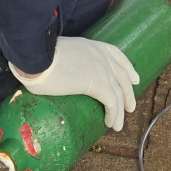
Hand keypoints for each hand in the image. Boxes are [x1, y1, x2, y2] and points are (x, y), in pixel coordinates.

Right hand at [10, 37, 139, 130]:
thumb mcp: (57, 53)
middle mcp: (99, 55)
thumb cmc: (38, 56)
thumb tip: (54, 73)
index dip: (126, 67)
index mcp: (90, 46)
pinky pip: (112, 102)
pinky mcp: (97, 83)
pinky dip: (114, 114)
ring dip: (120, 110)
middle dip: (128, 92)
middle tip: (130, 106)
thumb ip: (63, 61)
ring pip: (118, 92)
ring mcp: (100, 68)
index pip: (115, 54)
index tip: (134, 77)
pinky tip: (111, 123)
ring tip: (119, 124)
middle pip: (122, 75)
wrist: (37, 56)